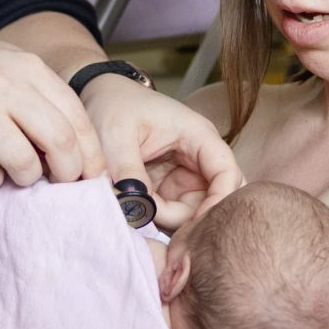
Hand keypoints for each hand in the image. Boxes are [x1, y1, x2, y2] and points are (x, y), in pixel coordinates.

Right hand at [0, 30, 101, 192]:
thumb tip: (78, 149)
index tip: (91, 173)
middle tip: (61, 180)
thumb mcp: (10, 65)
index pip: (76, 117)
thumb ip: (43, 97)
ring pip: (24, 167)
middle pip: (59, 143)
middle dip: (68, 172)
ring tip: (14, 168)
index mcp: (27, 67)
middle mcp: (4, 87)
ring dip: (27, 178)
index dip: (90, 153)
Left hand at [79, 76, 241, 229]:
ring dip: (171, 222)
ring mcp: (186, 177)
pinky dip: (159, 220)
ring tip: (136, 210)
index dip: (219, 203)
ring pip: (195, 213)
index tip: (195, 228)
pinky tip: (137, 213)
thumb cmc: (114, 107)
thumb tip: (138, 207)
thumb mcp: (115, 135)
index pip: (227, 173)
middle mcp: (200, 158)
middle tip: (157, 221)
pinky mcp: (171, 190)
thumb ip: (128, 171)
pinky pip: (176, 215)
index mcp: (198, 136)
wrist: (100, 100)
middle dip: (193, 219)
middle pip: (216, 199)